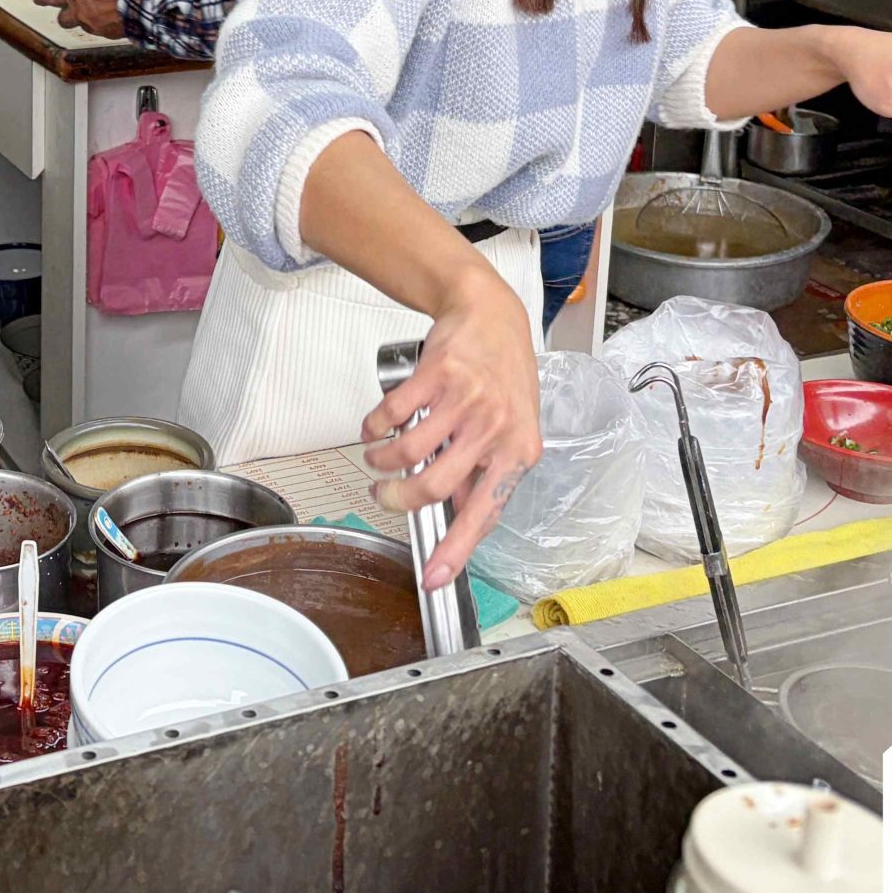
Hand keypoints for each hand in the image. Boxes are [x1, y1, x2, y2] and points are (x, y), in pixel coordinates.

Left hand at [32, 0, 137, 36]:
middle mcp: (82, 12)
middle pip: (63, 19)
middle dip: (64, 13)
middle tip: (70, 6)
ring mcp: (96, 25)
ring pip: (83, 25)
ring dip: (85, 18)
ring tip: (98, 8)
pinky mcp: (111, 34)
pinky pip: (101, 30)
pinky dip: (103, 23)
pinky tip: (113, 15)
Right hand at [358, 269, 542, 588]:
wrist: (491, 316)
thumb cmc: (502, 377)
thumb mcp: (509, 431)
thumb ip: (484, 474)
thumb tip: (457, 518)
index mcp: (517, 452)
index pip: (483, 512)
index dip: (454, 550)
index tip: (432, 576)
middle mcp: (495, 427)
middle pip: (433, 486)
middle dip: (396, 500)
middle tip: (383, 494)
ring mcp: (467, 398)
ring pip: (408, 452)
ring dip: (381, 462)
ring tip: (378, 458)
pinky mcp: (438, 373)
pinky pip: (393, 414)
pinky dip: (374, 428)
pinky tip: (375, 428)